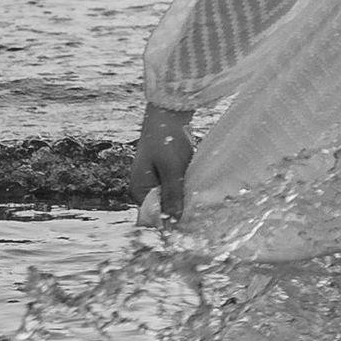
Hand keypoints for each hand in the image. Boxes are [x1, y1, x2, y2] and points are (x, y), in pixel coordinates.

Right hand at [137, 101, 195, 216]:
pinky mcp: (164, 176)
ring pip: (171, 201)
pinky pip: (175, 191)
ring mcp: (153, 182)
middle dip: (179, 212)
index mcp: (139, 190)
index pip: (154, 217)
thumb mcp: (172, 169)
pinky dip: (185, 192)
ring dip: (184, 202)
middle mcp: (144, 189)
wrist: (167, 115)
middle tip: (201, 216)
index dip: (171, 223)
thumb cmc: (166, 139)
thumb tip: (172, 222)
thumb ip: (172, 194)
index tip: (191, 225)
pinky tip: (198, 192)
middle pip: (163, 210)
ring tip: (201, 205)